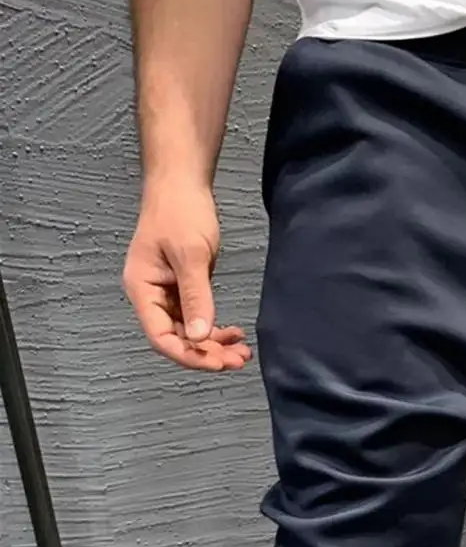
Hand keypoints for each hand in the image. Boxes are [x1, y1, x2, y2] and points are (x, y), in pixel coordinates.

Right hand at [123, 183, 251, 370]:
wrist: (182, 184)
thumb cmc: (180, 212)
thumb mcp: (191, 256)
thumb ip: (196, 297)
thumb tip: (200, 336)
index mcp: (142, 290)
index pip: (161, 337)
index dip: (190, 355)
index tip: (218, 363)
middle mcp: (151, 296)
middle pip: (177, 339)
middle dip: (207, 354)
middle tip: (239, 360)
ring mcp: (167, 293)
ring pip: (189, 332)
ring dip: (214, 345)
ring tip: (242, 352)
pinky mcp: (183, 288)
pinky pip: (197, 318)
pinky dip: (215, 329)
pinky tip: (235, 333)